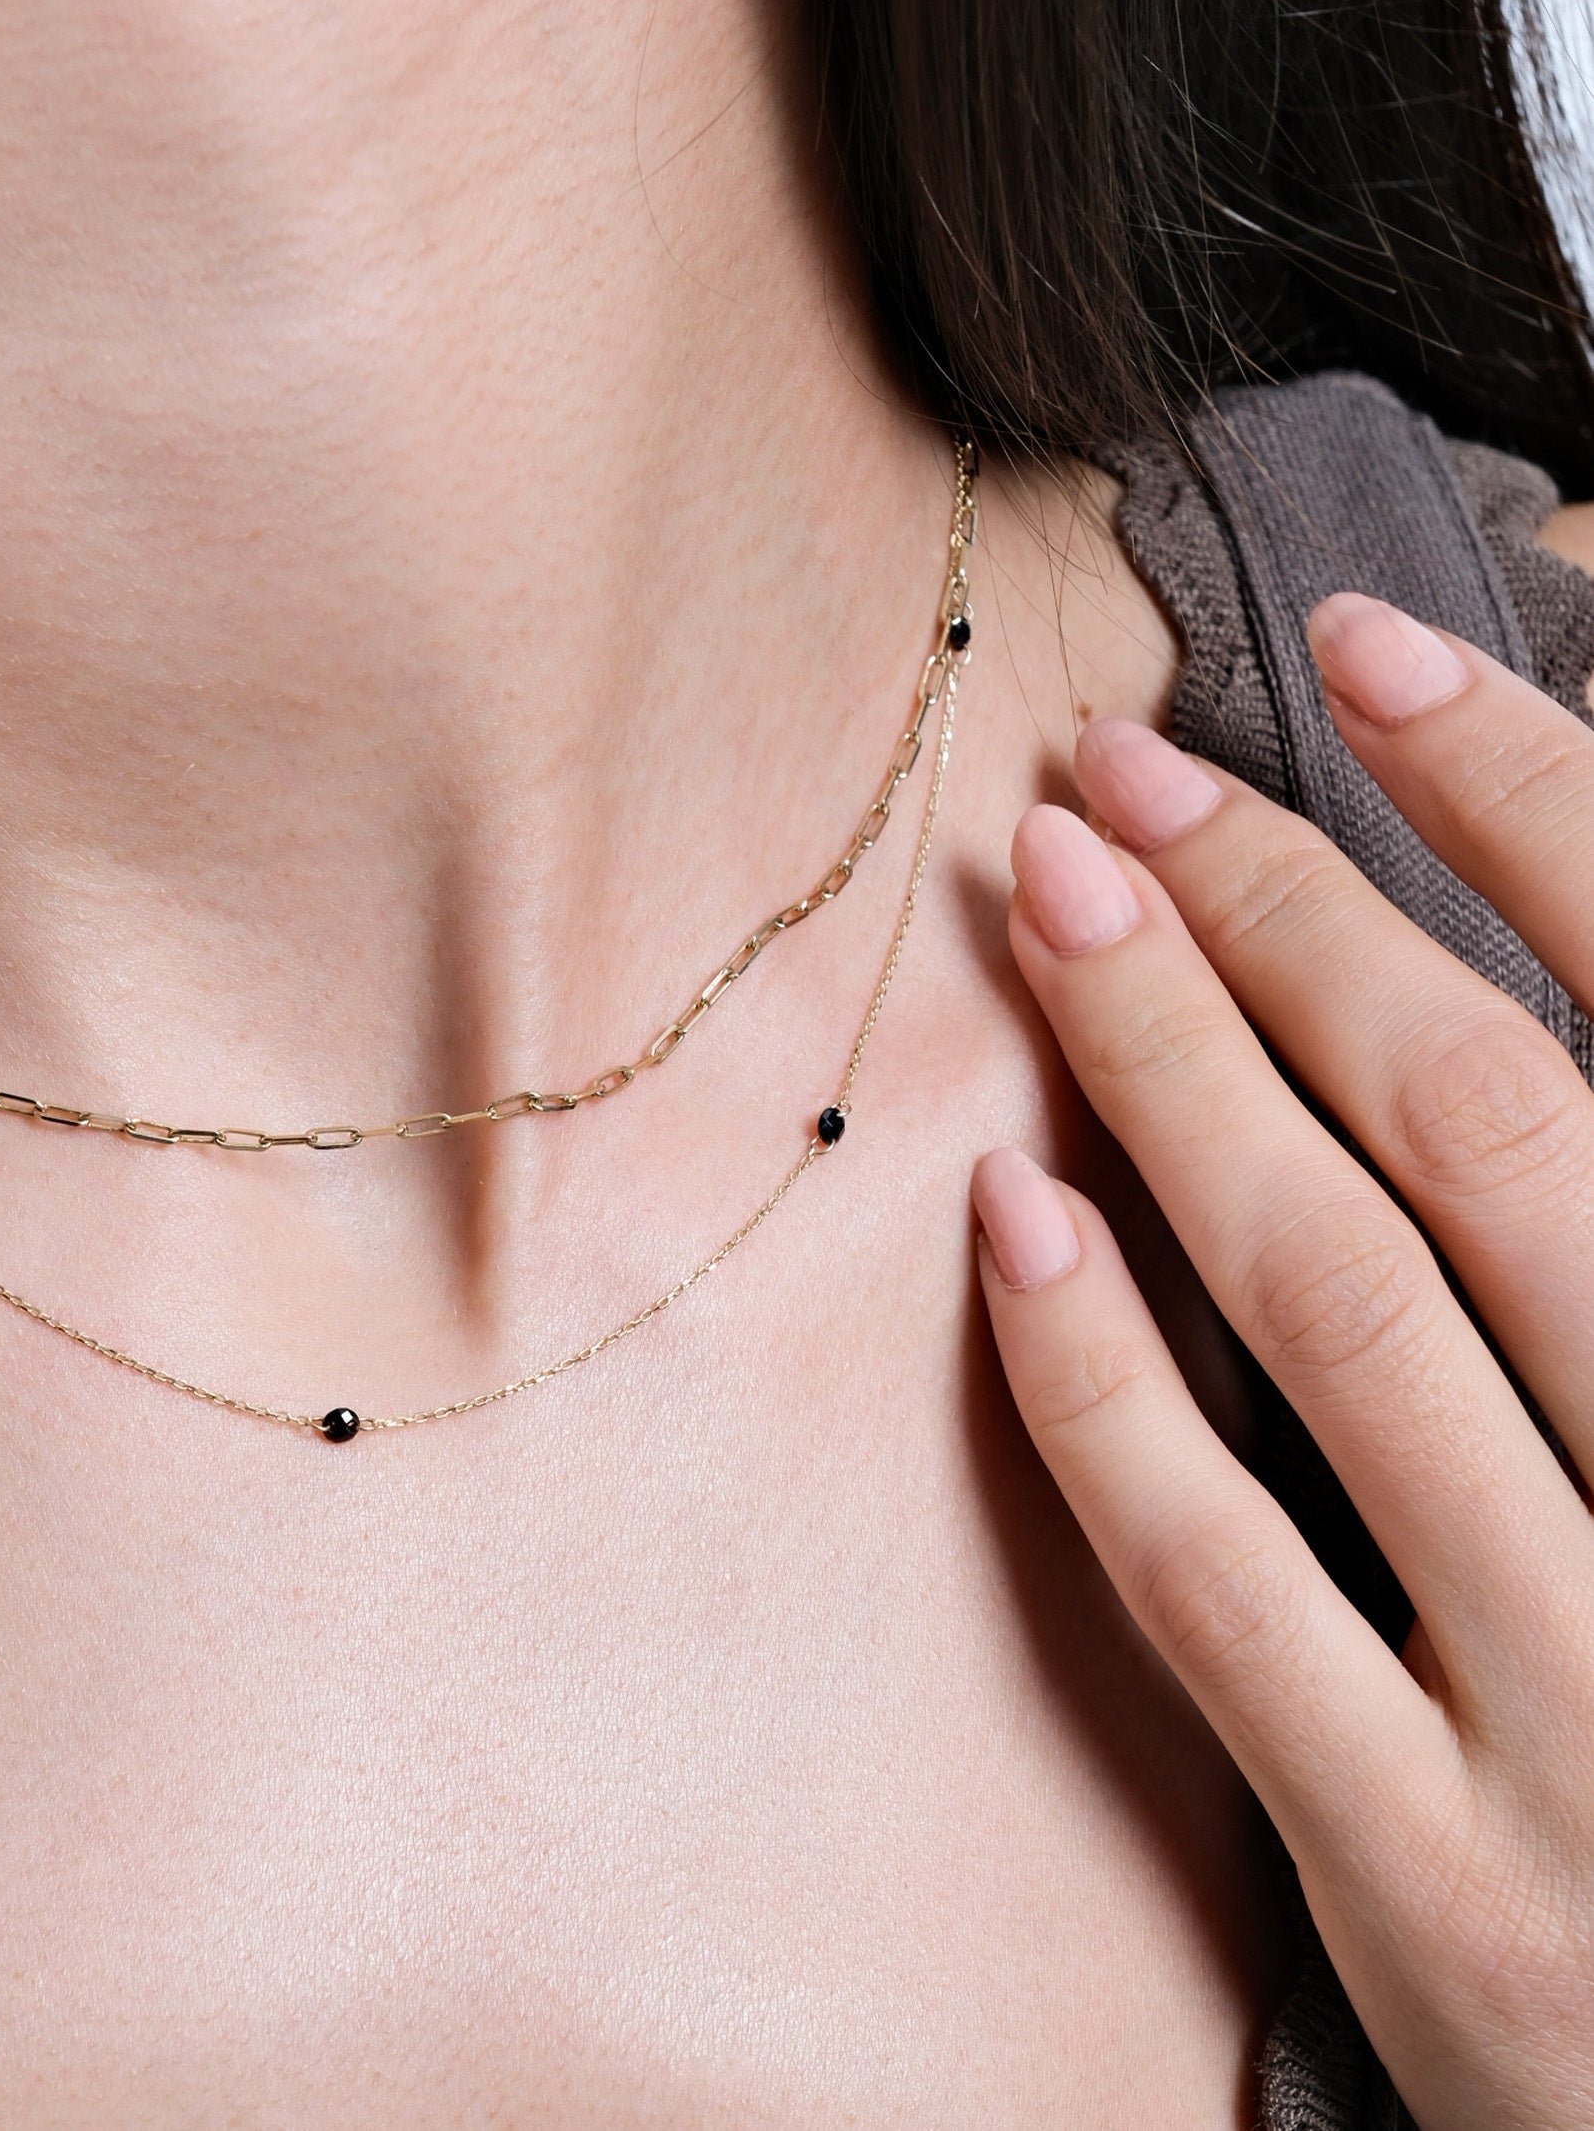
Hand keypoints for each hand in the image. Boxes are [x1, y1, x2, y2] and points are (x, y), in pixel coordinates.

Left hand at [974, 592, 1593, 2128]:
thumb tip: (1499, 980)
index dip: (1532, 801)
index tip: (1368, 646)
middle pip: (1491, 1133)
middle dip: (1300, 913)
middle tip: (1123, 770)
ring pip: (1343, 1315)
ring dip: (1174, 1071)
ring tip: (1047, 897)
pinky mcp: (1443, 1894)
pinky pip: (1221, 1585)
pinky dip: (1102, 1382)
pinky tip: (1009, 1210)